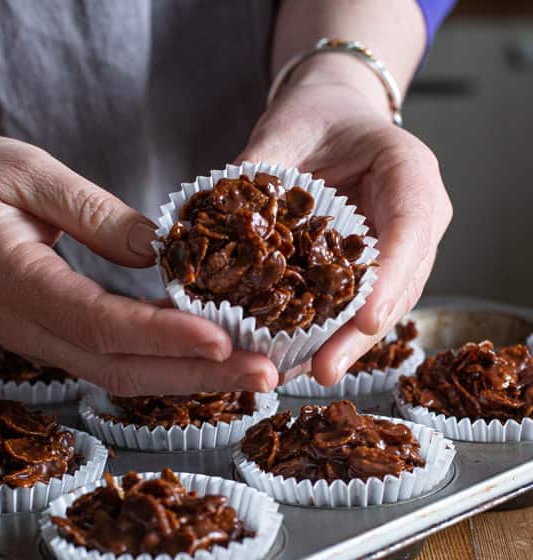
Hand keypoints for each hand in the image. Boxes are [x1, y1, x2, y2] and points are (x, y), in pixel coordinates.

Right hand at [0, 136, 278, 394]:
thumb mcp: (25, 172)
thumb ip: (92, 212)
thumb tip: (162, 250)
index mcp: (16, 282)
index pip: (99, 322)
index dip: (162, 337)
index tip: (223, 341)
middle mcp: (28, 328)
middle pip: (119, 368)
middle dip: (195, 376)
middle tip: (264, 374)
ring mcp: (40, 341)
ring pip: (120, 375)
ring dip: (189, 378)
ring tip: (253, 371)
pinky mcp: (54, 338)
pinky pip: (113, 360)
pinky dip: (164, 363)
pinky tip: (209, 356)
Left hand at [239, 56, 451, 384]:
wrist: (332, 116)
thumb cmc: (317, 114)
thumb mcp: (287, 127)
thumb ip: (260, 168)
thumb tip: (214, 217)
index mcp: (407, 170)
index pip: (410, 225)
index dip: (391, 278)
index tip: (366, 320)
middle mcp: (414, 214)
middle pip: (400, 281)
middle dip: (361, 332)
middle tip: (324, 370)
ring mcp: (399, 245)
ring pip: (384, 303)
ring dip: (346, 343)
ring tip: (304, 374)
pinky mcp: (373, 265)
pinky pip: (358, 303)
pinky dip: (331, 331)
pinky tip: (299, 358)